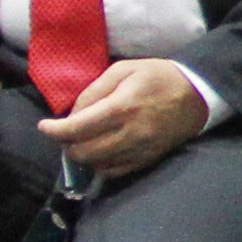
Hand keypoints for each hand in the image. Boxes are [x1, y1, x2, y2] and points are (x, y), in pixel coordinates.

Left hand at [46, 57, 209, 180]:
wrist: (198, 95)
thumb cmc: (158, 76)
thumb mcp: (123, 69)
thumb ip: (94, 90)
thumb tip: (73, 114)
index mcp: (122, 107)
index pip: (77, 128)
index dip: (55, 130)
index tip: (43, 126)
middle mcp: (129, 133)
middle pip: (84, 151)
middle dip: (66, 144)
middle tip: (64, 133)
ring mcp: (139, 150)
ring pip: (96, 165)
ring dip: (81, 156)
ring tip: (79, 142)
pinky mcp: (147, 160)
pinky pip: (114, 172)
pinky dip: (99, 165)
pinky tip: (98, 152)